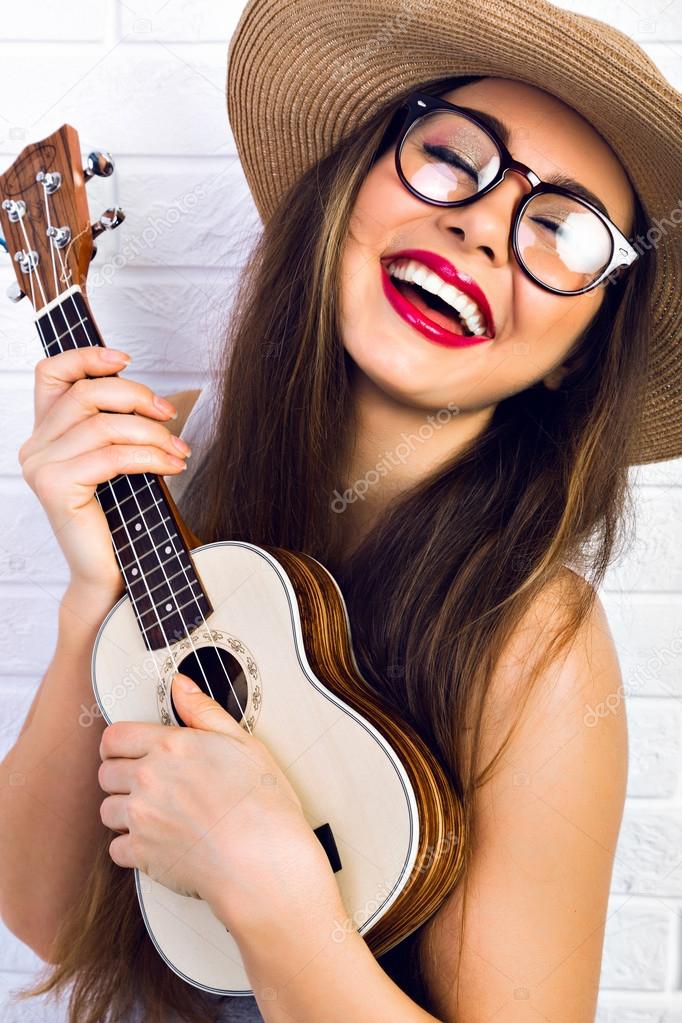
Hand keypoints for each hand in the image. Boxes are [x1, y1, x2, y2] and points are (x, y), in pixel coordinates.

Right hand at [19, 347, 189, 594]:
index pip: (51, 373)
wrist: (110, 574)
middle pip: (85, 393)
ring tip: (179, 451)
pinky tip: (170, 466)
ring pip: (102, 425)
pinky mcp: (56, 487)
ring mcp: (40, 466)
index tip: (126, 358)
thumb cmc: (120, 519)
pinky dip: (148, 456)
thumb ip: (117, 426)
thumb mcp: (118, 461)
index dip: (87, 356)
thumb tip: (151, 398)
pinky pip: (110, 456)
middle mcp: (35, 446)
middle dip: (136, 396)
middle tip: (171, 415)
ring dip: (151, 434)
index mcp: (46, 433)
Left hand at [98, 673, 338, 934]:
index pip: (116, 737)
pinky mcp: (142, 854)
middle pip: (105, 772)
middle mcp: (149, 779)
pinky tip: (155, 841)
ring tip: (151, 813)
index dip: (119, 743)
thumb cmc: (262, 804)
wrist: (263, 862)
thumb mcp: (243, 742)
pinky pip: (115, 848)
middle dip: (120, 776)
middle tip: (143, 782)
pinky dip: (131, 847)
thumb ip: (204, 711)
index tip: (127, 750)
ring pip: (106, 810)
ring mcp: (142, 818)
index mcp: (171, 747)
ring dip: (123, 811)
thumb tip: (180, 685)